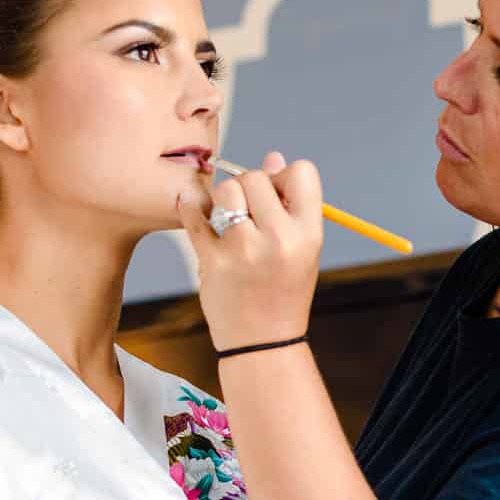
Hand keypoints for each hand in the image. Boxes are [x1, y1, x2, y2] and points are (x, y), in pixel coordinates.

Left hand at [176, 150, 324, 351]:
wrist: (261, 341)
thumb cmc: (283, 290)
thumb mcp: (302, 250)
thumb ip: (290, 205)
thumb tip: (272, 158)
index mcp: (308, 235)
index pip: (302, 172)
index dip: (285, 177)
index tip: (278, 196)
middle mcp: (279, 240)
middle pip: (257, 177)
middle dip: (250, 187)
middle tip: (249, 210)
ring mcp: (243, 250)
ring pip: (226, 189)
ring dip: (223, 198)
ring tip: (228, 218)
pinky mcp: (212, 261)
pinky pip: (194, 213)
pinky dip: (191, 206)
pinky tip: (195, 209)